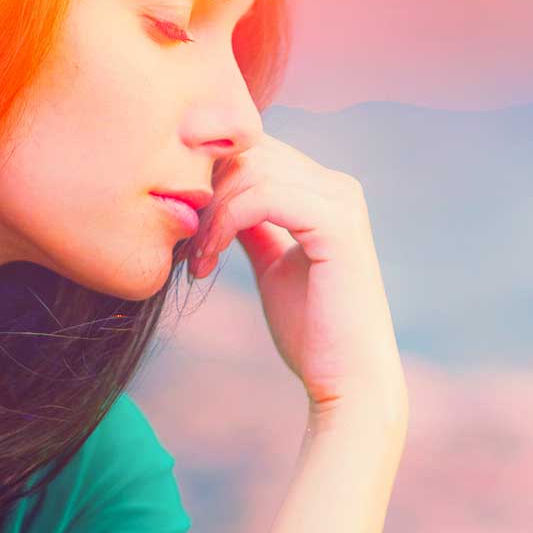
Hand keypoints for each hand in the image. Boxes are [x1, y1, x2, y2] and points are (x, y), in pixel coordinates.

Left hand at [185, 136, 406, 422]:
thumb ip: (253, 227)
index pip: (255, 151)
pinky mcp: (336, 224)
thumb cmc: (312, 333)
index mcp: (326, 193)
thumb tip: (218, 199)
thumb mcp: (272, 265)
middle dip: (206, 192)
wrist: (347, 382)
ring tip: (197, 258)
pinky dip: (224, 223)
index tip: (186, 231)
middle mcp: (338, 187)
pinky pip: (261, 196)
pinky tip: (209, 259)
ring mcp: (341, 201)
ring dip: (210, 212)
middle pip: (249, 151)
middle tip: (185, 243)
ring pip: (251, 170)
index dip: (210, 180)